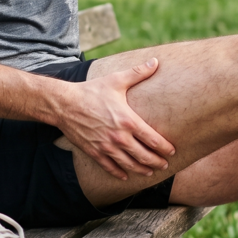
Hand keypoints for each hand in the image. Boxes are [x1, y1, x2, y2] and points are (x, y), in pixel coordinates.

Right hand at [54, 58, 175, 180]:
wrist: (65, 104)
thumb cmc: (91, 91)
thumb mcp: (116, 80)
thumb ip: (137, 73)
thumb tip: (155, 61)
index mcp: (128, 121)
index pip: (153, 140)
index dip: (165, 148)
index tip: (172, 151)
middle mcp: (119, 137)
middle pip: (144, 156)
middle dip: (157, 163)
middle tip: (164, 166)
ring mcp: (106, 146)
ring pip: (129, 164)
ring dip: (141, 170)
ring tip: (149, 172)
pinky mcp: (94, 152)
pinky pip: (109, 167)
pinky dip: (118, 173)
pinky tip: (125, 176)